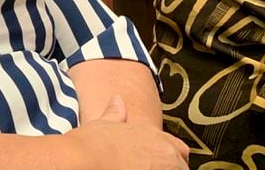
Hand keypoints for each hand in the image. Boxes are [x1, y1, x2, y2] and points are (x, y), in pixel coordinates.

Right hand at [64, 95, 188, 168]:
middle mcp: (164, 153)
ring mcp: (161, 169)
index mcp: (155, 136)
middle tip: (148, 167)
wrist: (83, 159)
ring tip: (138, 169)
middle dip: (170, 167)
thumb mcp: (105, 124)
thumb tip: (117, 100)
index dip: (171, 156)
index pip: (179, 150)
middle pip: (181, 166)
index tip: (158, 162)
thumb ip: (116, 114)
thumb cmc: (92, 143)